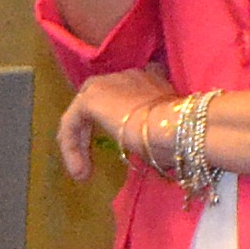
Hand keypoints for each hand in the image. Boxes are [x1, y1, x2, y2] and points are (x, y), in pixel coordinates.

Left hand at [56, 65, 177, 180]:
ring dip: (79, 142)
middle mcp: (127, 77)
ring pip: (83, 112)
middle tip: (91, 160)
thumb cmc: (178, 135)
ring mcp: (107, 83)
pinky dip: (71, 147)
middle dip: (92, 130)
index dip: (120, 120)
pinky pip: (71, 122)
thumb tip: (155, 152)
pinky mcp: (90, 98)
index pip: (127, 94)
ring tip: (82, 171)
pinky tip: (79, 171)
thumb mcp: (167, 135)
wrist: (173, 127)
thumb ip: (154, 136)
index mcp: (150, 80)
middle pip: (100, 102)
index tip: (122, 147)